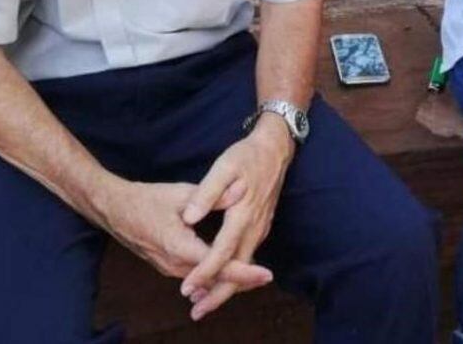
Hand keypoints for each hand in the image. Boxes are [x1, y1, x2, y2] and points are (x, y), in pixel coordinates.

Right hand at [95, 177, 272, 291]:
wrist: (114, 210)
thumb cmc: (147, 199)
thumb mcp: (181, 193)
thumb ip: (213, 196)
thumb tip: (241, 190)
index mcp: (180, 247)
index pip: (219, 266)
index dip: (244, 272)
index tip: (266, 274)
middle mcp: (174, 265)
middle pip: (214, 279)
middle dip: (241, 279)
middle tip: (265, 276)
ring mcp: (168, 269)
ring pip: (204, 280)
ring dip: (226, 278)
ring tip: (252, 275)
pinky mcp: (166, 266)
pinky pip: (193, 276)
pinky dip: (212, 275)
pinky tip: (225, 269)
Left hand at [179, 116, 294, 319]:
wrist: (275, 149)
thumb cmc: (246, 156)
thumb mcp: (224, 167)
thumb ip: (207, 193)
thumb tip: (190, 217)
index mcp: (243, 214)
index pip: (222, 252)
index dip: (205, 273)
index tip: (187, 289)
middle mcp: (254, 227)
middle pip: (237, 269)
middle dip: (217, 294)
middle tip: (196, 311)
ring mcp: (260, 228)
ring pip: (244, 266)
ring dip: (226, 287)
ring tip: (204, 302)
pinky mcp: (261, 226)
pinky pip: (247, 256)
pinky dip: (235, 273)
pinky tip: (222, 277)